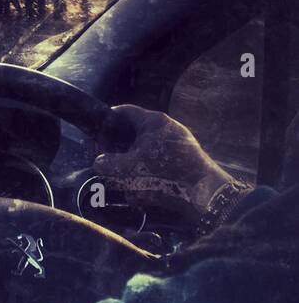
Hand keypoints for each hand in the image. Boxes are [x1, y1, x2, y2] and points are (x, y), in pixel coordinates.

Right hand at [93, 105, 238, 217]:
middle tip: (107, 159)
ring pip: (144, 147)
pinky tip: (141, 186)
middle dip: (118, 146)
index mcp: (153, 121)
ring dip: (132, 161)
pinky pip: (157, 160)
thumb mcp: (131, 168)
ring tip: (122, 177)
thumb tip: (97, 162)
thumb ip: (109, 164)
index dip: (107, 120)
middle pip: (133, 130)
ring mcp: (176, 142)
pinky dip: (146, 170)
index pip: (124, 111)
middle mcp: (165, 127)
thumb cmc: (166, 172)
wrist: (205, 191)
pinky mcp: (183, 158)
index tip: (96, 134)